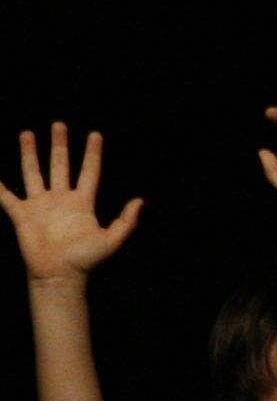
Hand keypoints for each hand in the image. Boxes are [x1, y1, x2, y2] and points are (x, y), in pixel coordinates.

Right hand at [4, 122, 142, 277]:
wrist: (60, 276)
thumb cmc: (86, 260)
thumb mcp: (112, 240)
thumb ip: (126, 221)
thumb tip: (140, 201)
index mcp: (82, 203)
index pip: (89, 172)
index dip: (93, 154)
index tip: (95, 134)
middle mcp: (61, 200)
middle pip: (60, 165)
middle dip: (60, 145)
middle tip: (58, 124)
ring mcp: (40, 206)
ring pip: (33, 172)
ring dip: (30, 153)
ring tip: (27, 133)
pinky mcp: (22, 215)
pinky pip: (6, 197)